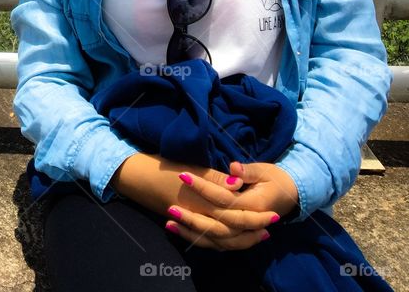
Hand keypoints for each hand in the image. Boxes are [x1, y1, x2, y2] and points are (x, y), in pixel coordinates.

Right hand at [111, 154, 278, 250]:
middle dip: (253, 229)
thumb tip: (238, 183)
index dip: (256, 216)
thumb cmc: (163, 167)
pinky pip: (207, 240)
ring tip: (258, 235)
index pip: (236, 214)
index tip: (273, 213)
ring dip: (241, 238)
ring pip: (221, 239)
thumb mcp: (191, 167)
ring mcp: (191, 222)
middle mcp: (198, 216)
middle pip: (232, 229)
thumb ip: (215, 178)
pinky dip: (223, 241)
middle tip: (271, 225)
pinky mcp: (185, 224)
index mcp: (203, 202)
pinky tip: (232, 238)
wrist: (136, 176)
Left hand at [166, 160, 298, 250]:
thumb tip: (234, 167)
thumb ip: (247, 171)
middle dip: (192, 217)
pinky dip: (199, 239)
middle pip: (217, 224)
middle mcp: (247, 223)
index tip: (183, 175)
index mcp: (254, 205)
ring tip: (169, 223)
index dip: (203, 187)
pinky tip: (180, 232)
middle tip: (170, 207)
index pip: (224, 199)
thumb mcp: (264, 170)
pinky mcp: (237, 235)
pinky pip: (217, 243)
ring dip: (192, 232)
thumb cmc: (275, 179)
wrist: (291, 194)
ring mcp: (242, 232)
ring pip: (216, 239)